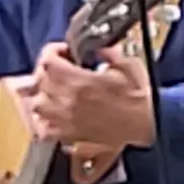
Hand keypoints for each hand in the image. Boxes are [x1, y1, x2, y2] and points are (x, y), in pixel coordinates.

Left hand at [23, 43, 155, 151]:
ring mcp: (66, 119)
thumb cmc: (139, 97)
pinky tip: (53, 115)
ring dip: (42, 94)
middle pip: (39, 80)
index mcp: (80, 81)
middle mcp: (68, 100)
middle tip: (59, 68)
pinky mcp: (70, 134)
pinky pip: (44, 129)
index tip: (63, 51)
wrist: (147, 123)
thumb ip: (109, 53)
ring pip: (36, 104)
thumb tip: (98, 48)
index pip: (48, 61)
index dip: (52, 52)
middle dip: (47, 70)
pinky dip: (43, 122)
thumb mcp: (128, 65)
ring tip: (53, 90)